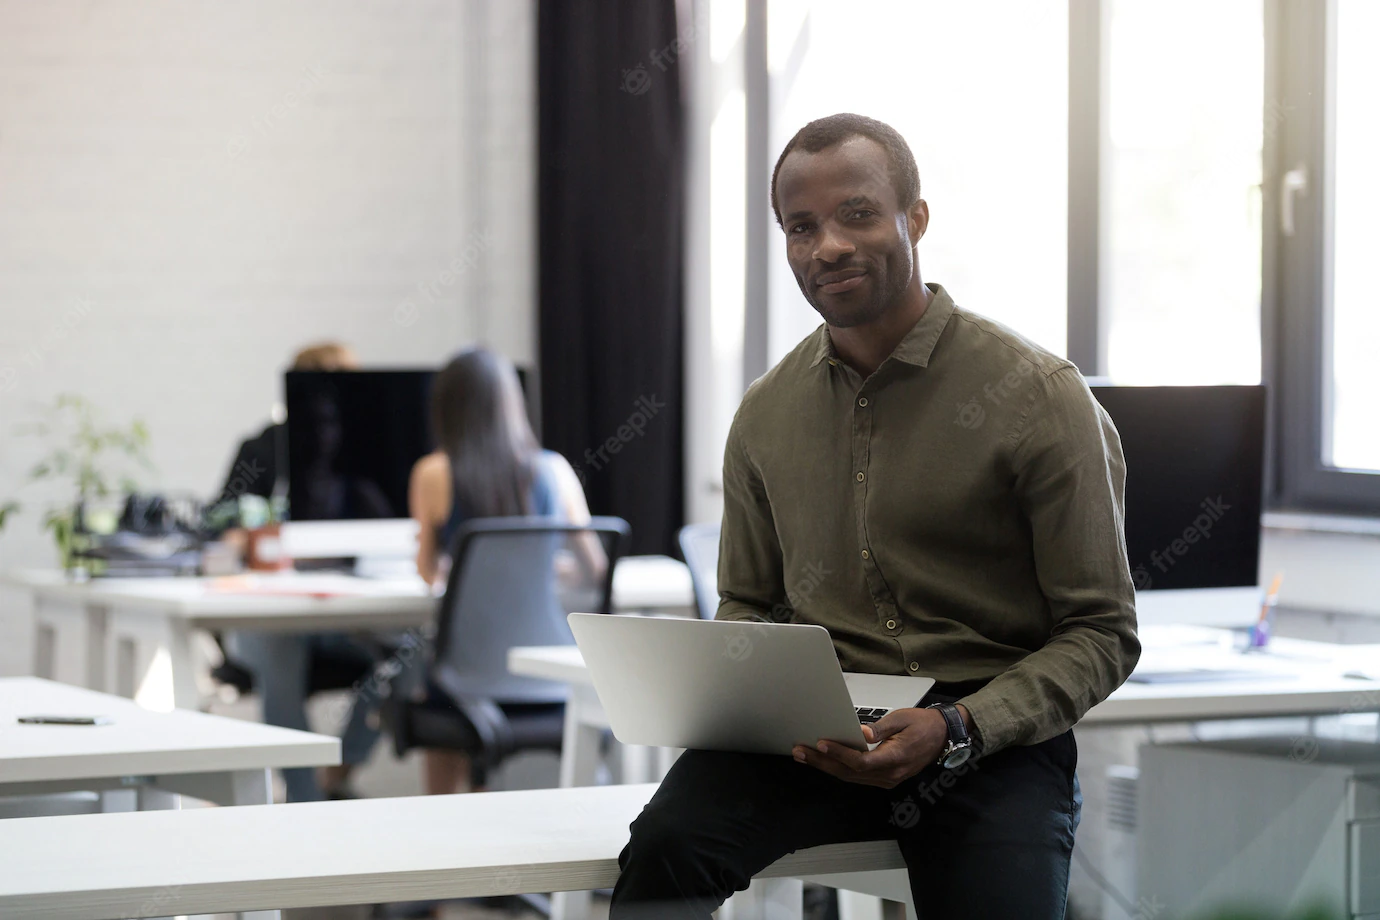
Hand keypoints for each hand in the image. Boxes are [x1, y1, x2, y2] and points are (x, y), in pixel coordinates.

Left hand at [791, 704, 967, 788]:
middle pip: (850, 773)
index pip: (861, 762)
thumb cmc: (923, 724)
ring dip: (826, 767)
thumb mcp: (902, 719)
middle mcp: (890, 775)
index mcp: (895, 759)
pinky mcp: (885, 778)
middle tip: (800, 751)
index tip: (821, 743)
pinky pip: (858, 777)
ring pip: (851, 777)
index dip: (839, 754)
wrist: (942, 736)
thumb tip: (860, 733)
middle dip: (822, 763)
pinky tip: (824, 761)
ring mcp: (888, 779)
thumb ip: (880, 728)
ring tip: (804, 756)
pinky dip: (839, 769)